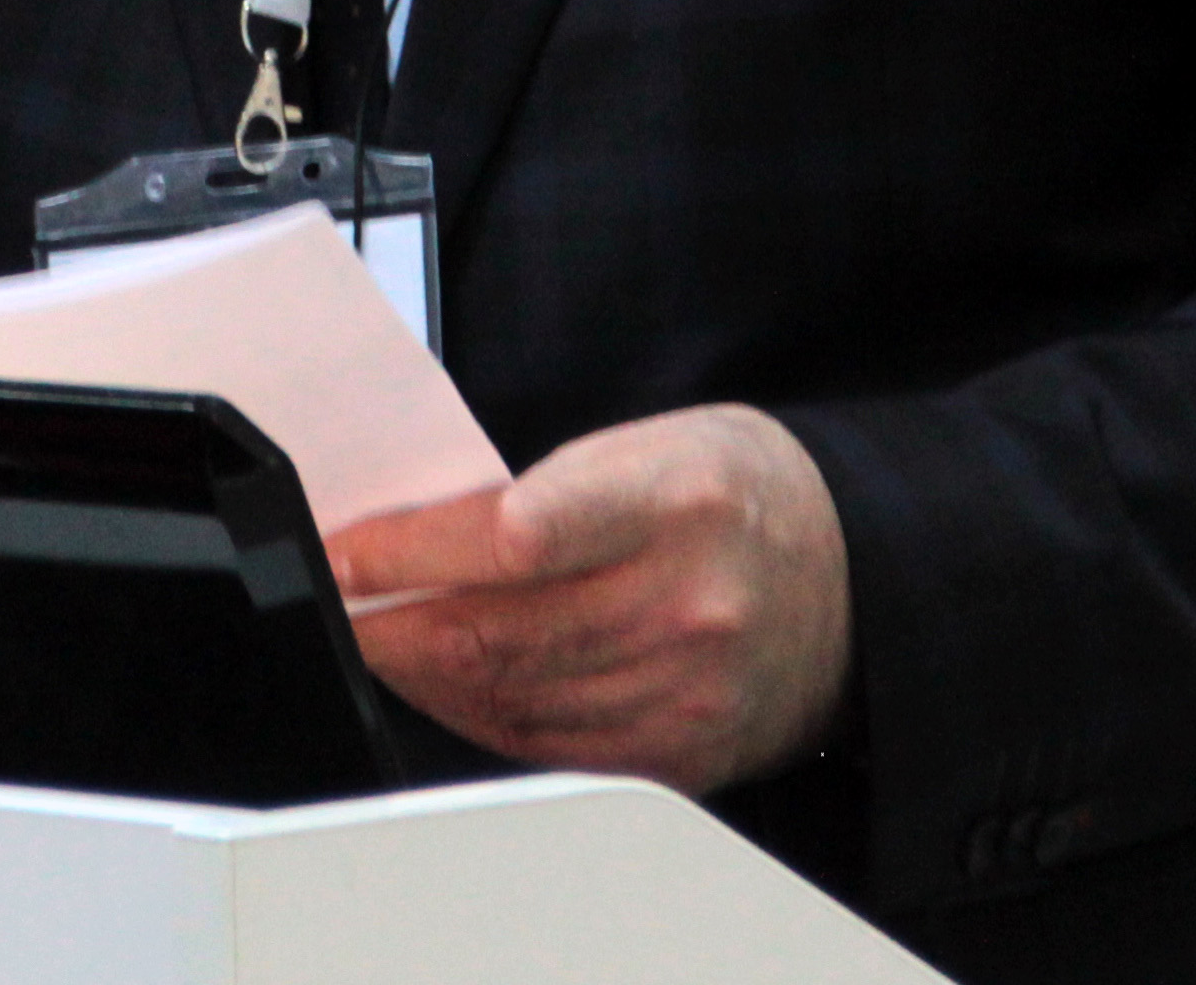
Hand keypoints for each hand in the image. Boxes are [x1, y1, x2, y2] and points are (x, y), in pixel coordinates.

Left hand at [322, 404, 853, 792]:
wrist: (853, 580)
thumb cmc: (740, 495)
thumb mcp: (658, 442)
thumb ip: (551, 486)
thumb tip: (422, 531)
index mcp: (680, 497)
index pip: (516, 534)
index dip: (411, 551)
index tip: (347, 553)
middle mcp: (688, 600)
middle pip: (497, 630)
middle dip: (392, 622)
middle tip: (342, 604)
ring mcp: (687, 689)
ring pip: (509, 696)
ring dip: (425, 674)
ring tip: (384, 640)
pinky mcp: (682, 752)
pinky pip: (547, 747)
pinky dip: (482, 716)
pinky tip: (452, 685)